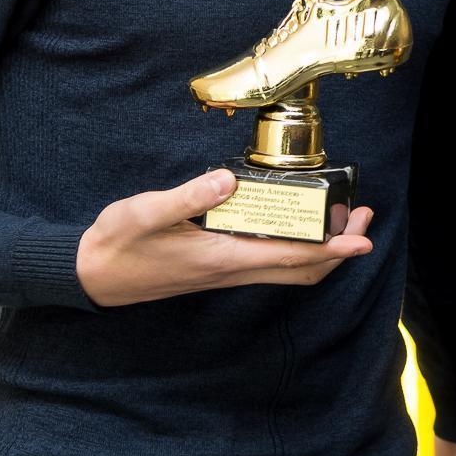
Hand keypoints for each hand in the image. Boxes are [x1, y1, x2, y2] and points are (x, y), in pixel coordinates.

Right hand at [76, 169, 372, 305]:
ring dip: (319, 248)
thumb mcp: (146, 213)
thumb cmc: (117, 244)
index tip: (361, 239)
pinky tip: (294, 223)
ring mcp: (225, 271)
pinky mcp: (217, 266)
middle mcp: (230, 270)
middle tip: (362, 219)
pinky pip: (268, 262)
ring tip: (340, 217)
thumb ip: (188, 196)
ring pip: (287, 268)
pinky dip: (293, 247)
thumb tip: (228, 180)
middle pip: (300, 269)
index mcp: (221, 258)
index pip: (290, 258)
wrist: (92, 275)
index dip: (330, 249)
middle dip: (337, 248)